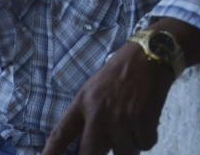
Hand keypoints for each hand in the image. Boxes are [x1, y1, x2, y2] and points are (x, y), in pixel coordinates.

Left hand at [42, 42, 174, 154]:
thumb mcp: (94, 89)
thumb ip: (90, 115)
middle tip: (103, 150)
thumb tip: (92, 147)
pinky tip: (146, 119)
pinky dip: (147, 137)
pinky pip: (145, 145)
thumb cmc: (120, 72)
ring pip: (123, 153)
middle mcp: (98, 113)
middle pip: (90, 153)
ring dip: (130, 146)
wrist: (149, 56)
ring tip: (132, 123)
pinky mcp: (142, 121)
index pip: (61, 133)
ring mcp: (120, 118)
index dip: (50, 153)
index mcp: (82, 102)